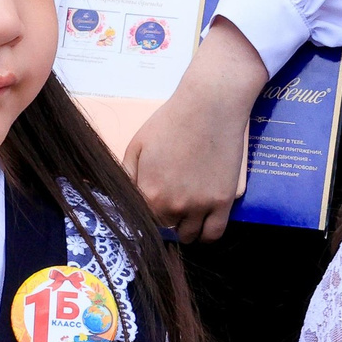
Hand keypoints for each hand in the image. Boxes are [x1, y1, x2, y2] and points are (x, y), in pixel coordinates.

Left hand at [122, 24, 271, 243]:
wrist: (209, 106)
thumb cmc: (170, 121)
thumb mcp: (137, 145)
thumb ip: (127, 177)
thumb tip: (119, 201)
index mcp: (148, 192)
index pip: (143, 220)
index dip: (146, 213)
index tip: (152, 206)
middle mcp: (172, 205)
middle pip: (165, 227)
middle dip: (166, 218)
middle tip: (171, 202)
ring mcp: (199, 205)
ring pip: (189, 235)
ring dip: (185, 228)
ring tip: (187, 214)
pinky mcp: (222, 202)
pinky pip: (214, 234)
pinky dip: (206, 234)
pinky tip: (202, 224)